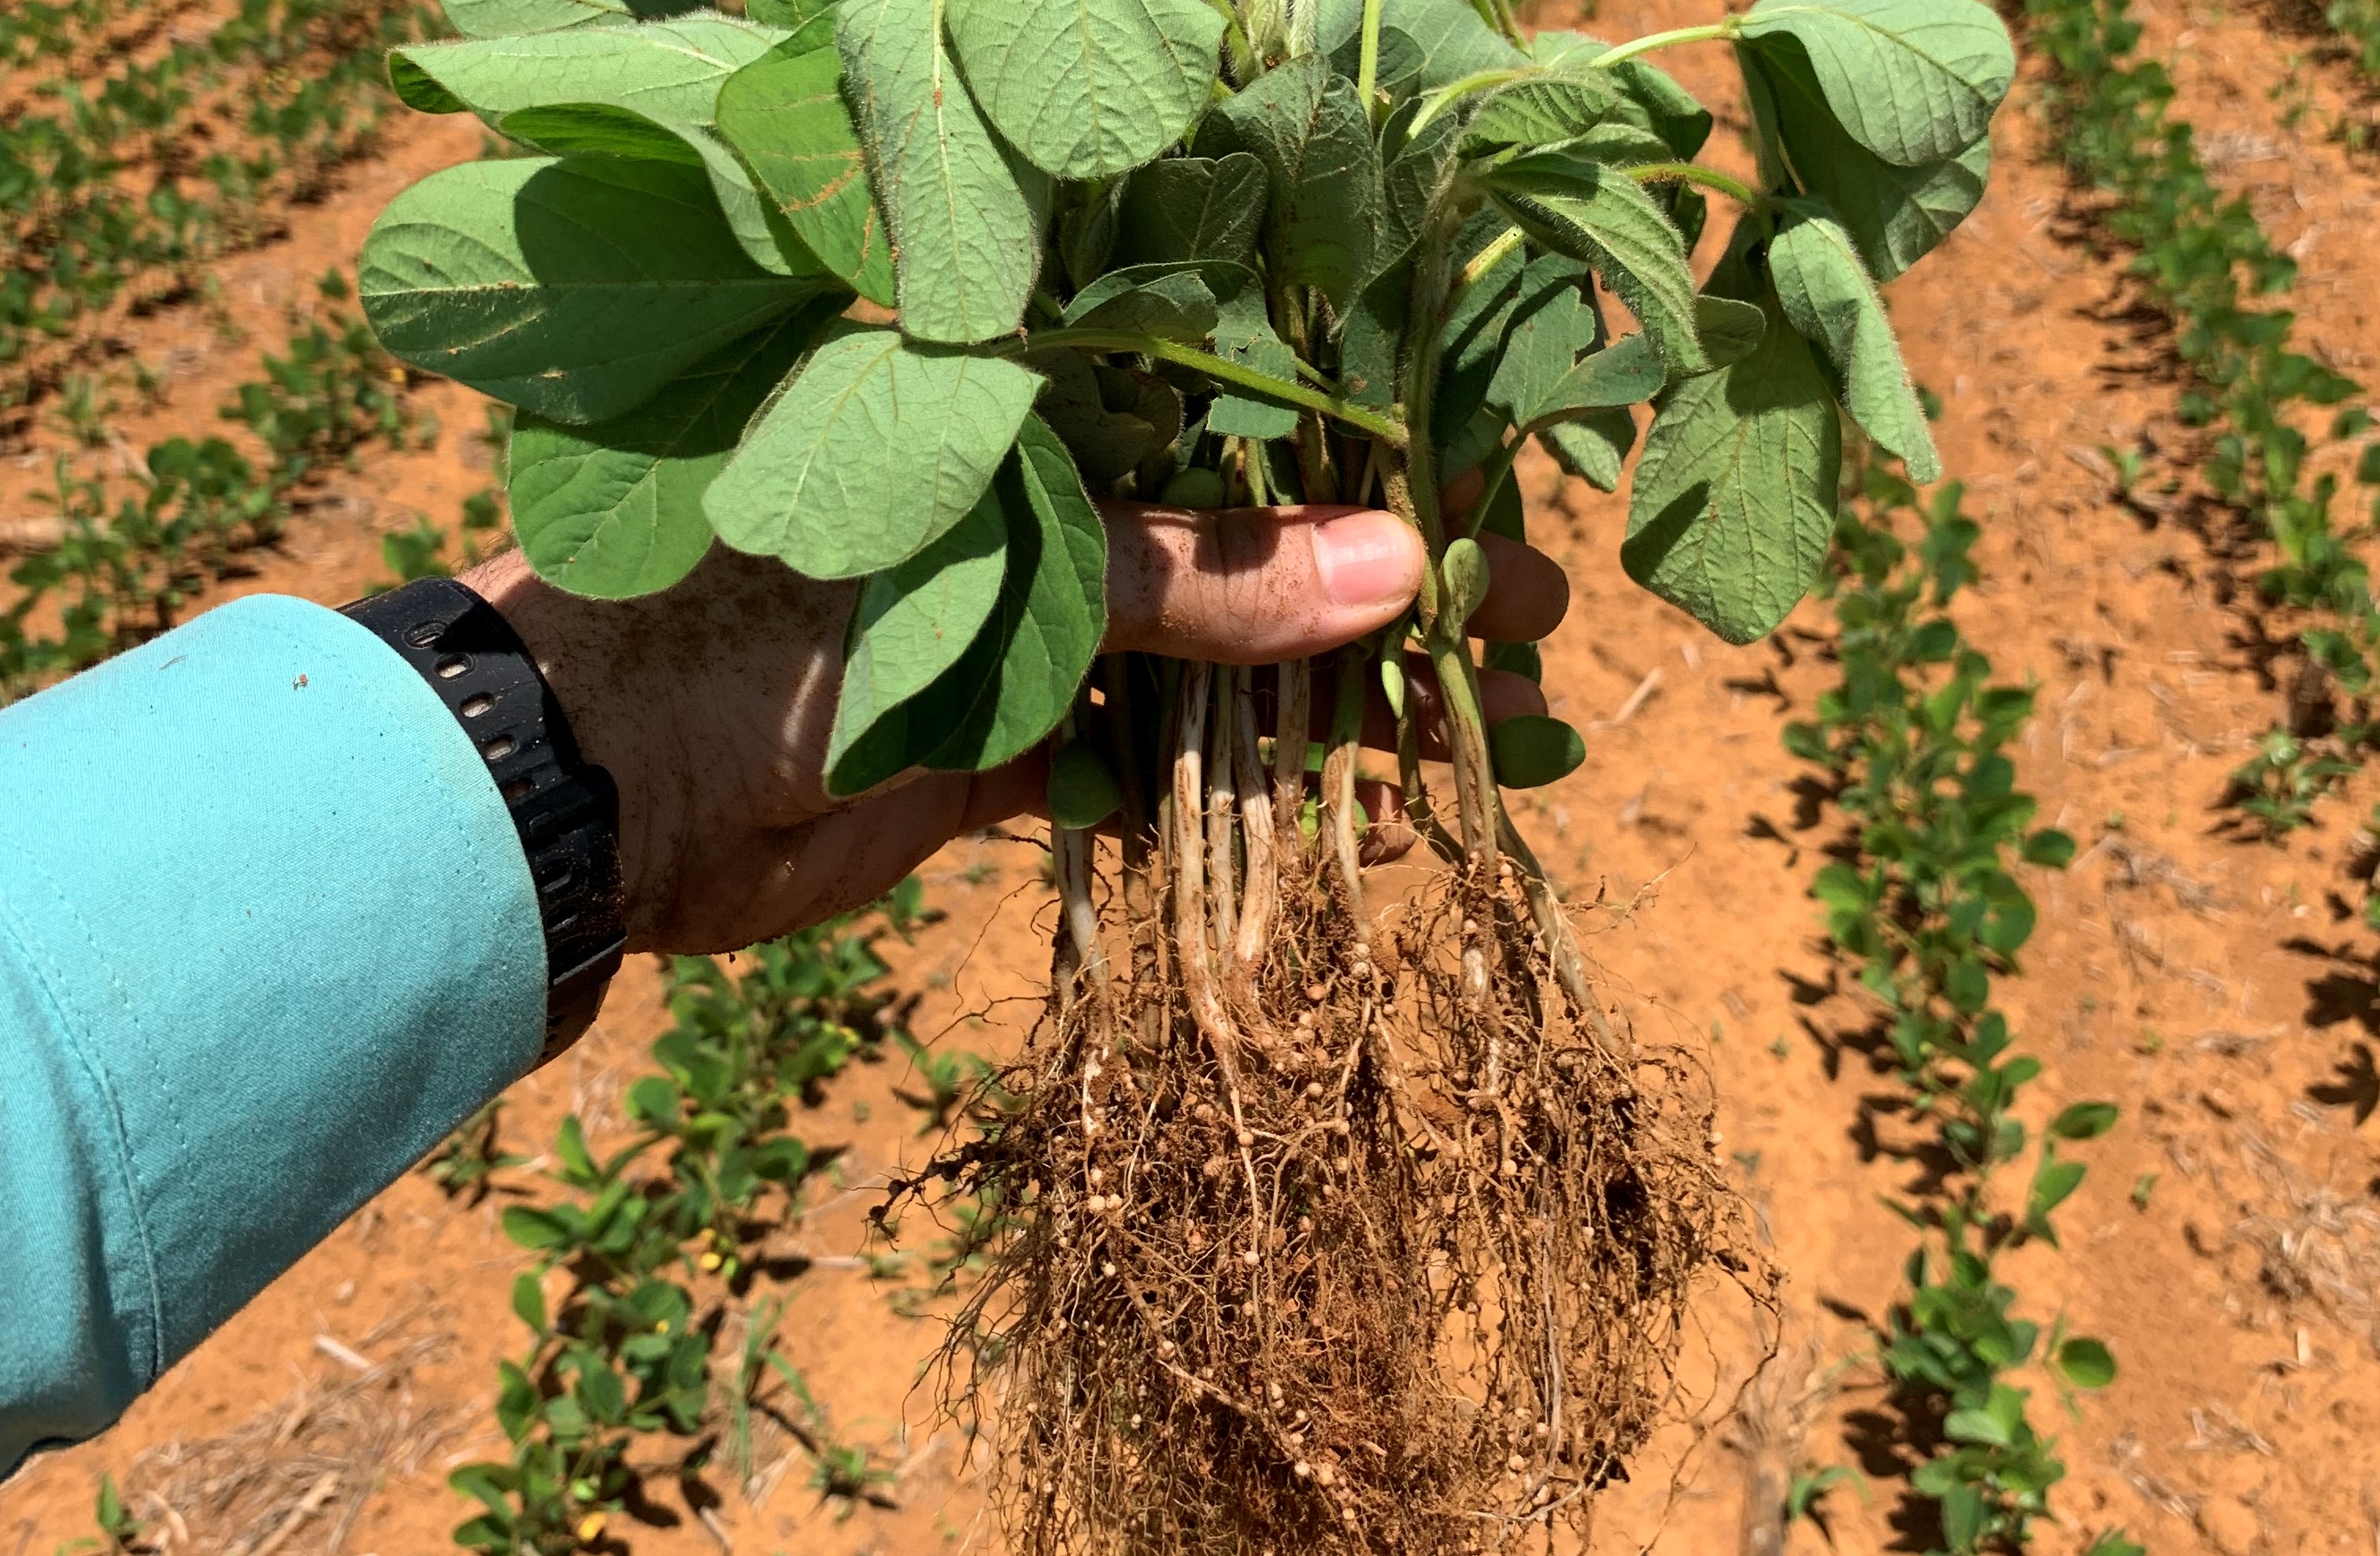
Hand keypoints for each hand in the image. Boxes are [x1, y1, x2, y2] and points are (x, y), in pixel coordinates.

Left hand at [469, 499, 1566, 953]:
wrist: (586, 800)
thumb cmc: (758, 625)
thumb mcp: (995, 577)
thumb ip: (1193, 578)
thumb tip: (1401, 572)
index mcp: (1020, 401)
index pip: (1244, 401)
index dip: (1383, 449)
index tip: (1503, 499)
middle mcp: (1032, 499)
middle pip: (1252, 529)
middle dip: (1391, 580)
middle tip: (1537, 626)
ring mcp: (1017, 624)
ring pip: (1215, 653)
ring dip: (1336, 691)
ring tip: (1478, 721)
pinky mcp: (997, 740)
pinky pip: (1146, 756)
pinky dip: (1239, 786)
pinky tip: (1356, 801)